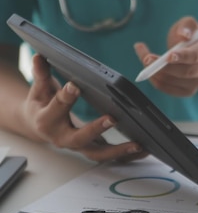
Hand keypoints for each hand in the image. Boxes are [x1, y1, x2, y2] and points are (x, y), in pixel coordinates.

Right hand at [21, 55, 144, 161]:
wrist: (38, 125)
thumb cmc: (42, 103)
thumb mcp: (40, 88)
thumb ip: (41, 74)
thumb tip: (39, 56)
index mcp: (47, 121)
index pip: (57, 107)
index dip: (66, 97)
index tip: (75, 86)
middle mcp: (63, 138)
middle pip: (80, 137)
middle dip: (96, 129)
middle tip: (113, 118)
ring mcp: (79, 147)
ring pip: (98, 153)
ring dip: (119, 151)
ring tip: (139, 144)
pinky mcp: (92, 150)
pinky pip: (110, 156)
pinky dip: (127, 155)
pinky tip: (144, 150)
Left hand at [134, 16, 197, 95]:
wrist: (197, 56)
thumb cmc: (189, 38)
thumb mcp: (188, 25)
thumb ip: (186, 25)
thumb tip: (184, 35)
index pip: (195, 56)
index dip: (182, 56)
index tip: (168, 56)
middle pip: (185, 72)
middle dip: (164, 67)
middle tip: (147, 59)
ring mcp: (196, 83)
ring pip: (173, 81)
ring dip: (155, 72)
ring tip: (144, 59)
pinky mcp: (187, 91)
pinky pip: (167, 88)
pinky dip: (155, 80)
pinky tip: (148, 71)